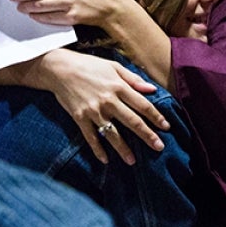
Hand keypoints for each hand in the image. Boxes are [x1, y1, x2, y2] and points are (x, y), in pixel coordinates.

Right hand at [42, 51, 169, 164]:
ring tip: (132, 161)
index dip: (156, 117)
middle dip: (147, 136)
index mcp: (119, 86)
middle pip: (132, 121)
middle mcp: (108, 100)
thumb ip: (133, 79)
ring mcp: (93, 111)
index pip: (143, 105)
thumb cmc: (88, 65)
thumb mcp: (113, 66)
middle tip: (159, 147)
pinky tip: (105, 160)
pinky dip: (98, 149)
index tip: (166, 127)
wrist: (59, 68)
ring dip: (123, 149)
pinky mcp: (80, 118)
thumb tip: (152, 89)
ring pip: (112, 133)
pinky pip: (90, 137)